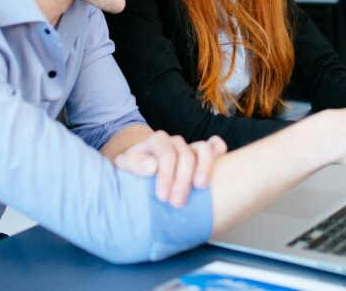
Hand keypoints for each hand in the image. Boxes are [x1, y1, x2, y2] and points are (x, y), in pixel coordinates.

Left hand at [113, 131, 227, 207]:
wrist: (139, 166)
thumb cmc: (133, 170)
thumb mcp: (124, 165)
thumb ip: (133, 164)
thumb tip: (151, 166)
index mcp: (156, 142)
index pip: (166, 154)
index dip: (166, 174)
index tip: (162, 196)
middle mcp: (174, 142)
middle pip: (185, 155)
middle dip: (182, 180)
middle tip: (178, 203)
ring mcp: (189, 147)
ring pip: (202, 149)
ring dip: (204, 167)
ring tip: (201, 186)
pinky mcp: (200, 153)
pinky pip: (214, 145)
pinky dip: (218, 150)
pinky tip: (221, 159)